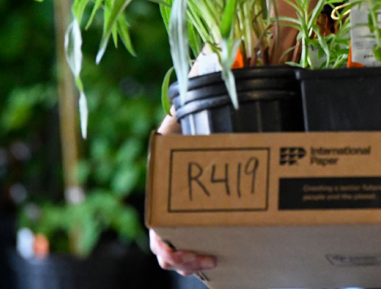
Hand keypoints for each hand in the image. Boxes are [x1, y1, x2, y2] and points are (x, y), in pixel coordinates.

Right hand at [151, 110, 215, 273]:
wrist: (198, 128)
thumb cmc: (186, 127)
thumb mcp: (178, 126)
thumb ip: (176, 125)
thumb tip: (180, 115)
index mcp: (160, 197)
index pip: (157, 236)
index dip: (167, 251)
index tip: (182, 252)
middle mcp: (169, 212)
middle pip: (169, 253)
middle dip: (185, 262)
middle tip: (209, 260)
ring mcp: (185, 218)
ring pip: (183, 254)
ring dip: (194, 264)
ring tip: (214, 260)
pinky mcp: (203, 220)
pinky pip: (199, 245)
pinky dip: (205, 256)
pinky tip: (223, 255)